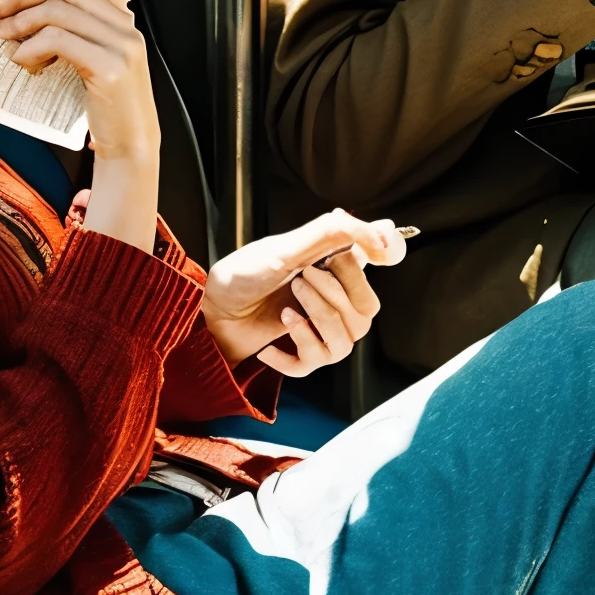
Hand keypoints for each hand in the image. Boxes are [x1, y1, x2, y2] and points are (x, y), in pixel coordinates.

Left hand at [0, 0, 158, 162]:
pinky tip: (21, 60)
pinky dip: (32, 47)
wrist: (130, 145)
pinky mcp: (110, 68)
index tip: (4, 4)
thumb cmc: (105, 108)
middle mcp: (125, 27)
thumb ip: (72, 36)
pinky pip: (60, 41)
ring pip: (58, 14)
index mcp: (120, 22)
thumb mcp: (92, 62)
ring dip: (21, 24)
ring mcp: (121, 46)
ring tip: (3, 41)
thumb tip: (22, 16)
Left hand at [201, 210, 407, 375]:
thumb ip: (334, 233)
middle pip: (366, 313)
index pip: (371, 279)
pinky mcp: (300, 354)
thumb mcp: (287, 247)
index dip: (355, 274)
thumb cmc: (244, 273)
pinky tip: (273, 344)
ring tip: (287, 308)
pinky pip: (316, 363)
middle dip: (334, 297)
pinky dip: (294, 353)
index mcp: (335, 271)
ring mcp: (318, 329)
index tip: (331, 261)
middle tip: (300, 280)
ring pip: (347, 342)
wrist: (209, 308)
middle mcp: (332, 300)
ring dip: (318, 322)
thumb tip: (385, 231)